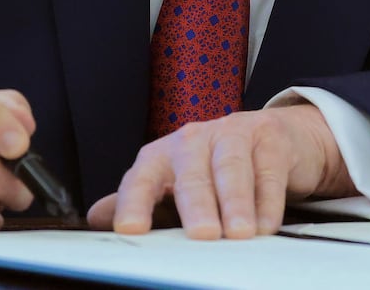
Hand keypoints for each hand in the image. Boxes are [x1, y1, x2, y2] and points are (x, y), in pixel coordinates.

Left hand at [86, 104, 356, 239]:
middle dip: (196, 203)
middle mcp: (195, 139)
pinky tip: (266, 225)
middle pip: (191, 170)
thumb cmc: (216, 166)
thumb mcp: (176, 182)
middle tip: (201, 235)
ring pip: (231, 167)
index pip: (142, 176)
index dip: (134, 201)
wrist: (273, 137)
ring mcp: (234, 133)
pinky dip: (268, 201)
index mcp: (163, 153)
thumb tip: (96, 219)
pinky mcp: (270, 138)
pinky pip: (268, 170)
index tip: (129, 228)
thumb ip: (143, 200)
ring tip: (238, 233)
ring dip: (236, 202)